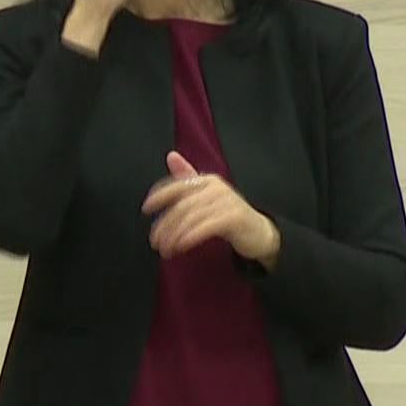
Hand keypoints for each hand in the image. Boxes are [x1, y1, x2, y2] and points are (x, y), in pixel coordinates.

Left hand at [141, 151, 280, 263]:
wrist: (260, 232)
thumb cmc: (228, 214)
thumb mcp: (207, 197)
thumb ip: (188, 179)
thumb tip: (170, 155)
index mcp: (207, 180)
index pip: (178, 185)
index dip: (160, 196)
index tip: (145, 209)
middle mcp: (216, 187)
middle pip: (182, 206)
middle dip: (165, 225)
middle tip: (155, 242)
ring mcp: (227, 201)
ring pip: (191, 218)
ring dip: (175, 235)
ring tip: (166, 249)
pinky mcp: (234, 217)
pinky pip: (205, 226)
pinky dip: (190, 236)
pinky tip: (181, 246)